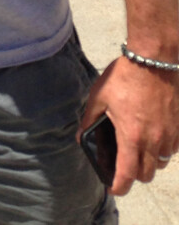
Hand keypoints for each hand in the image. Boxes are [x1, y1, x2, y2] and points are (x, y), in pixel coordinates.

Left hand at [78, 56, 178, 194]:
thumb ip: (89, 120)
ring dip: (150, 163)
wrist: (152, 60)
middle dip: (135, 176)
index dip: (119, 187)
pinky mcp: (178, 127)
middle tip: (124, 166)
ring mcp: (169, 135)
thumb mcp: (99, 97)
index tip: (113, 189)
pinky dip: (163, 150)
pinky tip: (153, 137)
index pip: (127, 174)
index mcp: (131, 136)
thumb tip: (80, 136)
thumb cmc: (123, 77)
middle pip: (147, 174)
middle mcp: (153, 140)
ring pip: (161, 163)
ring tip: (138, 150)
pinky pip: (172, 149)